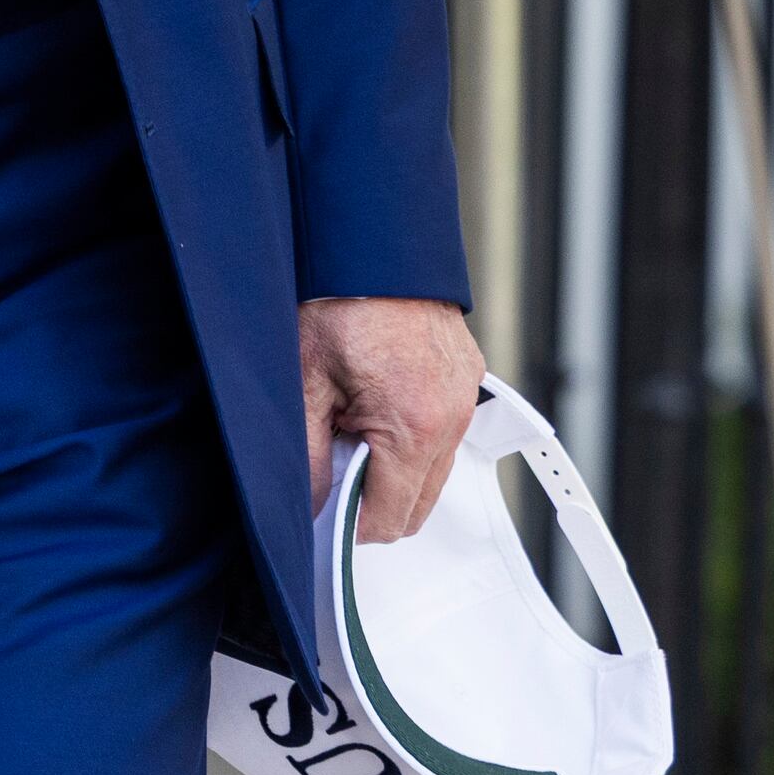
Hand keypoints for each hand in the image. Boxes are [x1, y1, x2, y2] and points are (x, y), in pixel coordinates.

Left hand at [300, 295, 481, 539]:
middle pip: (420, 504)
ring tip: (355, 426)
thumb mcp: (306, 387)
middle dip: (378, 501)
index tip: (331, 515)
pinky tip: (379, 405)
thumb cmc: (340, 304)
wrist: (375, 247)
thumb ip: (309, 458)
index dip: (355, 527)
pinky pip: (445, 432)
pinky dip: (415, 436)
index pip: (393, 519)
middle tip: (337, 467)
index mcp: (414, 427)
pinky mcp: (468, 380)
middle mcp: (451, 417)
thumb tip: (312, 505)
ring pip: (435, 470)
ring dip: (397, 468)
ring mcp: (464, 398)